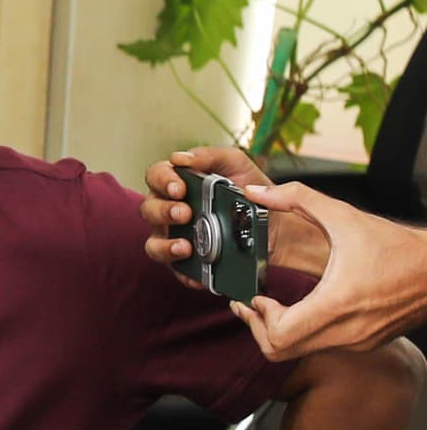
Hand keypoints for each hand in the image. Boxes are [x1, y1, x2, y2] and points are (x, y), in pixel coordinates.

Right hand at [139, 143, 330, 278]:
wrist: (280, 226)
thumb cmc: (255, 192)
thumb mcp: (237, 164)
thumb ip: (210, 156)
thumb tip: (180, 158)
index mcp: (178, 184)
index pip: (155, 176)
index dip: (162, 181)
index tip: (179, 187)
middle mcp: (171, 211)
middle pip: (149, 209)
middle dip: (163, 211)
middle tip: (185, 213)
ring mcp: (178, 238)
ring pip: (153, 244)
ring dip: (164, 245)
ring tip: (185, 246)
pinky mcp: (190, 263)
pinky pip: (177, 272)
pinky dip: (185, 274)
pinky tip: (198, 274)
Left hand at [224, 177, 426, 357]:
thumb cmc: (399, 247)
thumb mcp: (344, 215)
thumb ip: (296, 199)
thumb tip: (256, 191)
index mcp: (337, 304)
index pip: (279, 335)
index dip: (257, 317)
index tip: (255, 297)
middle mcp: (347, 331)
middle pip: (280, 351)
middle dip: (257, 328)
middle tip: (252, 306)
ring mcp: (357, 341)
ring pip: (299, 353)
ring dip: (278, 331)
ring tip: (271, 307)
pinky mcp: (366, 343)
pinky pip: (322, 347)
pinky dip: (303, 334)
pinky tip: (301, 310)